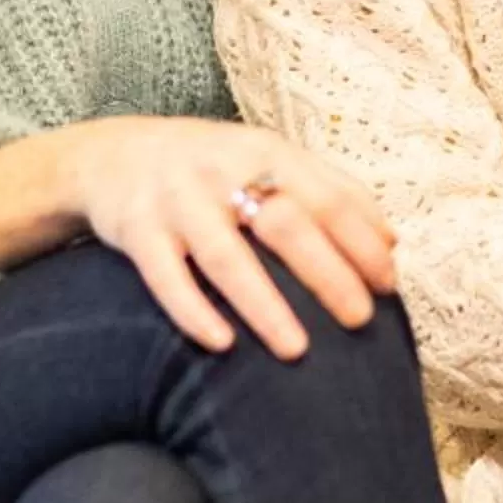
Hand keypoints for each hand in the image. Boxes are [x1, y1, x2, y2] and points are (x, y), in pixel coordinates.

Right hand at [0, 117, 396, 358]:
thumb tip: (392, 243)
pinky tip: (222, 344)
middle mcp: (222, 171)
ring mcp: (176, 200)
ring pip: (225, 256)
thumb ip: (329, 191)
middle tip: (360, 321)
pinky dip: (193, 311)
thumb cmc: (212, 168)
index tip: (388, 285)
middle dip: (326, 273)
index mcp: (265, 152)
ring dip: (264, 304)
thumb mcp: (268, 159)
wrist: (110, 155)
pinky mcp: (135, 230)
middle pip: (283, 223)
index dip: (360, 240)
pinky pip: (164, 276)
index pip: (325, 196)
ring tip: (297, 349)